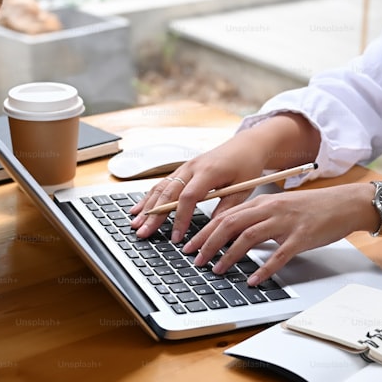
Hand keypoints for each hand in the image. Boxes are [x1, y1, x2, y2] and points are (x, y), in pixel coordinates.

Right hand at [130, 112, 320, 242]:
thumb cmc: (247, 165)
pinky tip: (138, 208)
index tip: (176, 236)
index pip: (189, 197)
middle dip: (154, 215)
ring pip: (161, 187)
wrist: (246, 145)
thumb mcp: (243, 189)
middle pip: (168, 193)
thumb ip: (227, 208)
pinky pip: (163, 183)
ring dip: (147, 206)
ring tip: (135, 223)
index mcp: (208, 171)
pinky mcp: (183, 169)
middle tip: (143, 232)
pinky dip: (150, 196)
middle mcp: (192, 167)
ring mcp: (185, 167)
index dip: (180, 218)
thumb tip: (213, 230)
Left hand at [182, 183, 377, 285]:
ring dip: (229, 255)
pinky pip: (278, 255)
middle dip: (208, 243)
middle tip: (196, 260)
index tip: (190, 245)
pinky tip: (254, 280)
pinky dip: (263, 269)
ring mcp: (286, 223)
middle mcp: (271, 209)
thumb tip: (234, 236)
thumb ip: (258, 219)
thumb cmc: (313, 208)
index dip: (204, 231)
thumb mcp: (280, 208)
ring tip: (217, 270)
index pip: (225, 215)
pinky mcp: (301, 237)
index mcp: (263, 202)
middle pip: (230, 224)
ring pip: (248, 237)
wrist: (344, 204)